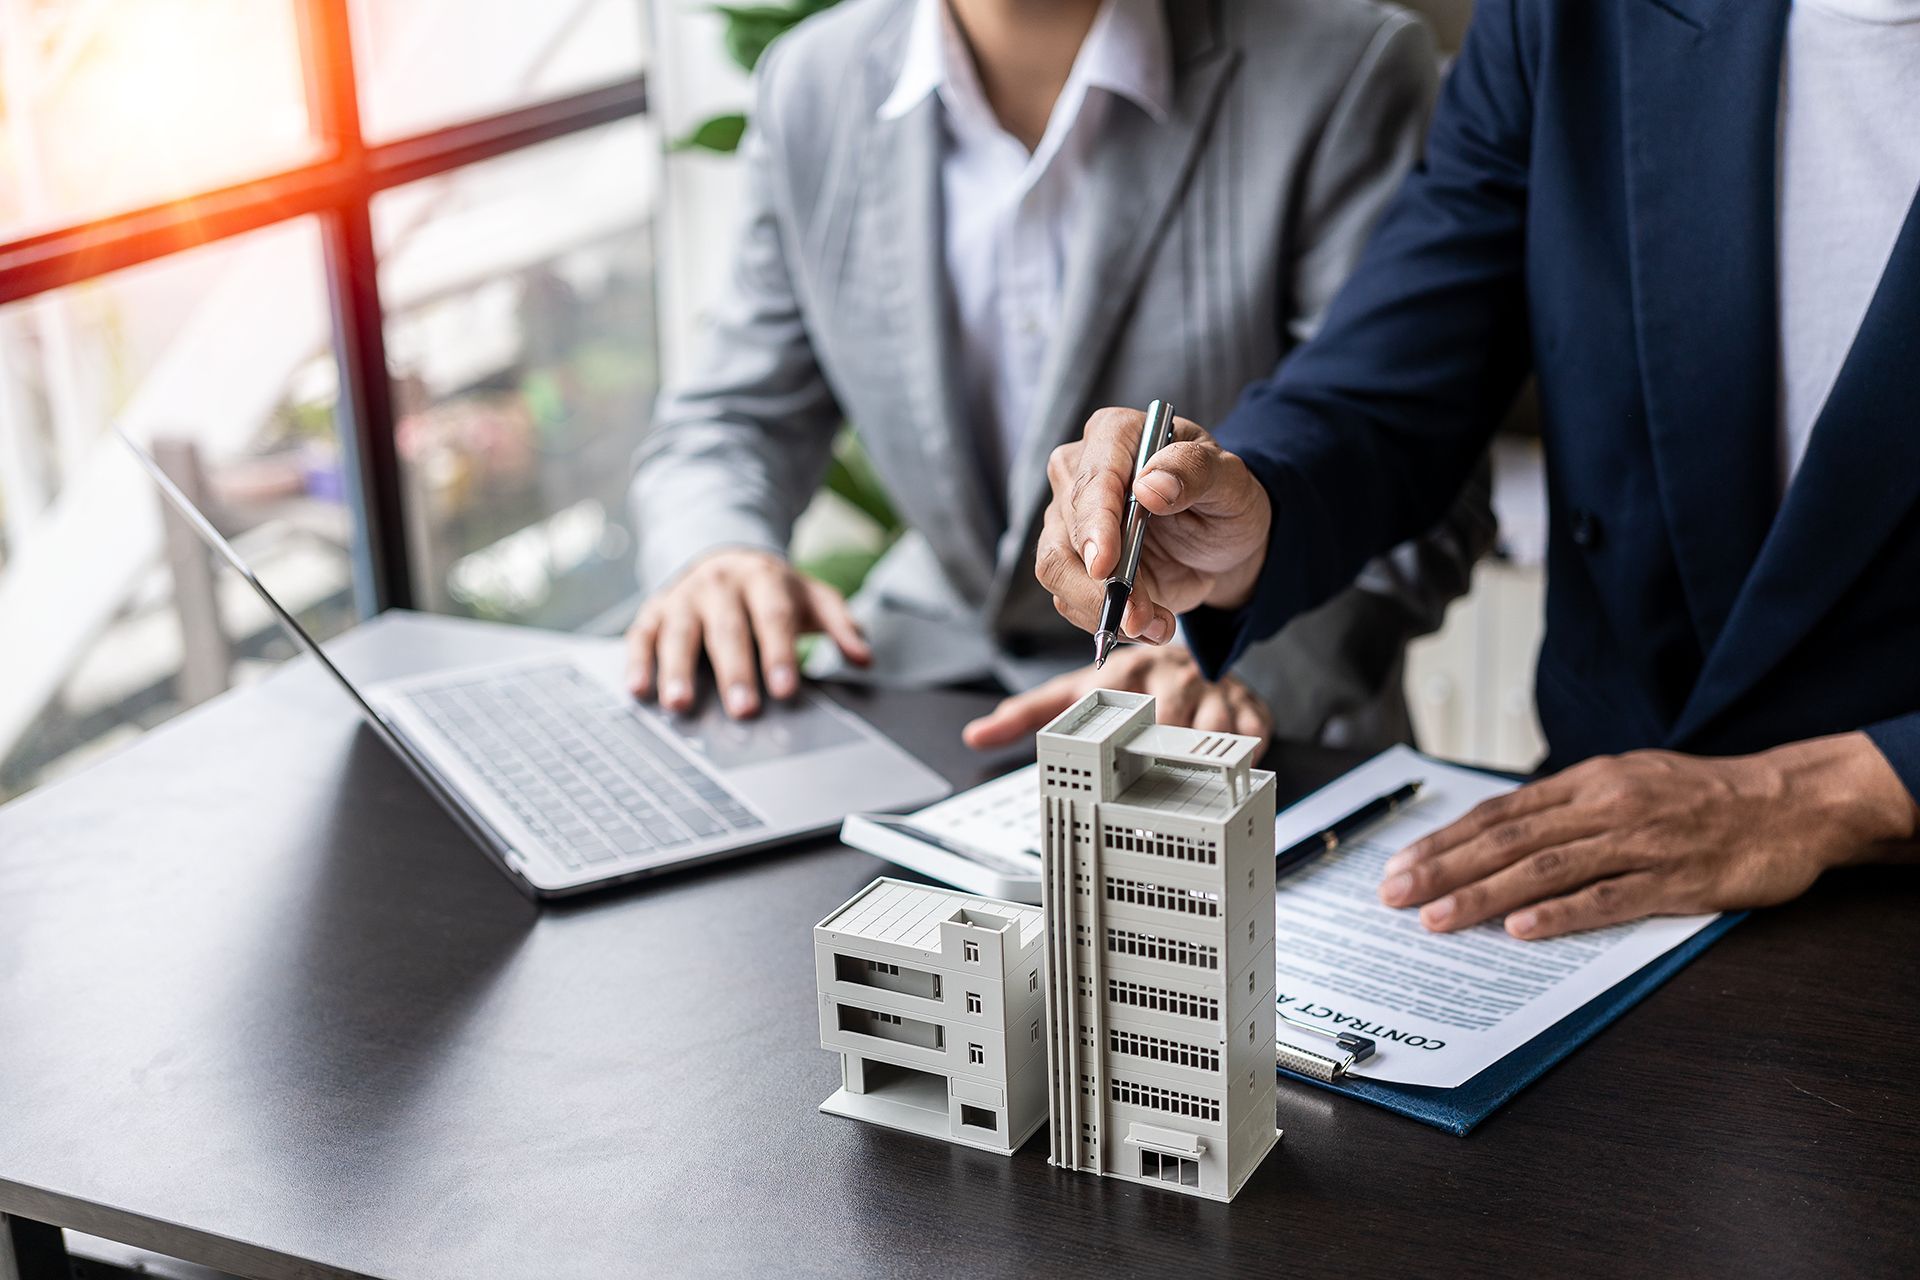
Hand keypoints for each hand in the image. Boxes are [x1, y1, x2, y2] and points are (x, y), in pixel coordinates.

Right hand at [625, 548, 869, 717]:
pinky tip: (638, 689)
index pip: (774, 618)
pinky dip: (638, 662)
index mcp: (764, 579)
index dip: (780, 654)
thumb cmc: (773, 590)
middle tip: (743, 711)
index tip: (786, 689)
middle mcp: (720, 584)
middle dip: (735, 672)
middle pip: (728, 630)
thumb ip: (841, 625)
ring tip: (680, 705)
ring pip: (679, 633)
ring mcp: (683, 597)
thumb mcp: (812, 597)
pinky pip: (641, 635)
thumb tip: (864, 657)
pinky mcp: (654, 611)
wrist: (722, 554)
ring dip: (677, 670)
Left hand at [961, 645, 1273, 752]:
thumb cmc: (1129, 682)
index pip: (1125, 703)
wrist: (1189, 656)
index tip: (1121, 757)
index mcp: (1127, 672)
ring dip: (1205, 757)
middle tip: (1156, 781)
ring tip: (1192, 778)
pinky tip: (1230, 765)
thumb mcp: (1076, 692)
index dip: (1125, 732)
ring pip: (1216, 730)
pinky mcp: (1248, 703)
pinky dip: (1245, 753)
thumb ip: (1028, 714)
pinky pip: (1254, 733)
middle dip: (1166, 752)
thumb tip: (977, 734)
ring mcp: (1212, 689)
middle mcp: (1170, 676)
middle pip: (1173, 722)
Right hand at [1034, 407, 1271, 643]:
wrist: (1222, 543)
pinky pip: (1069, 597)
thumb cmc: (1224, 500)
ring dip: (1100, 608)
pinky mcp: (1072, 561)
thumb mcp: (1231, 481)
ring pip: (1056, 568)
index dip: (1095, 523)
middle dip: (1102, 583)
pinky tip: (1148, 623)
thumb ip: (1196, 472)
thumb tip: (1151, 486)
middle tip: (1143, 617)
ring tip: (1153, 626)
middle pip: (1066, 529)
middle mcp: (1080, 471)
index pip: (1092, 479)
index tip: (1103, 566)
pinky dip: (1105, 620)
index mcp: (1116, 434)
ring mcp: (1070, 519)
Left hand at [1377, 733, 1919, 939]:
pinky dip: (1561, 914)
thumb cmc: (1702, 796)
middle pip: (1508, 840)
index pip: (1499, 813)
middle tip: (1396, 896)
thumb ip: (1568, 806)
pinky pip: (1609, 898)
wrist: (1790, 800)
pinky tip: (1522, 930)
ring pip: (1546, 870)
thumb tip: (1503, 830)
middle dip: (1444, 869)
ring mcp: (1639, 843)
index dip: (1446, 840)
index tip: (1401, 865)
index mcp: (1588, 781)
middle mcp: (1605, 807)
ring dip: (1485, 896)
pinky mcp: (1675, 880)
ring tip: (1439, 919)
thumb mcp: (1627, 780)